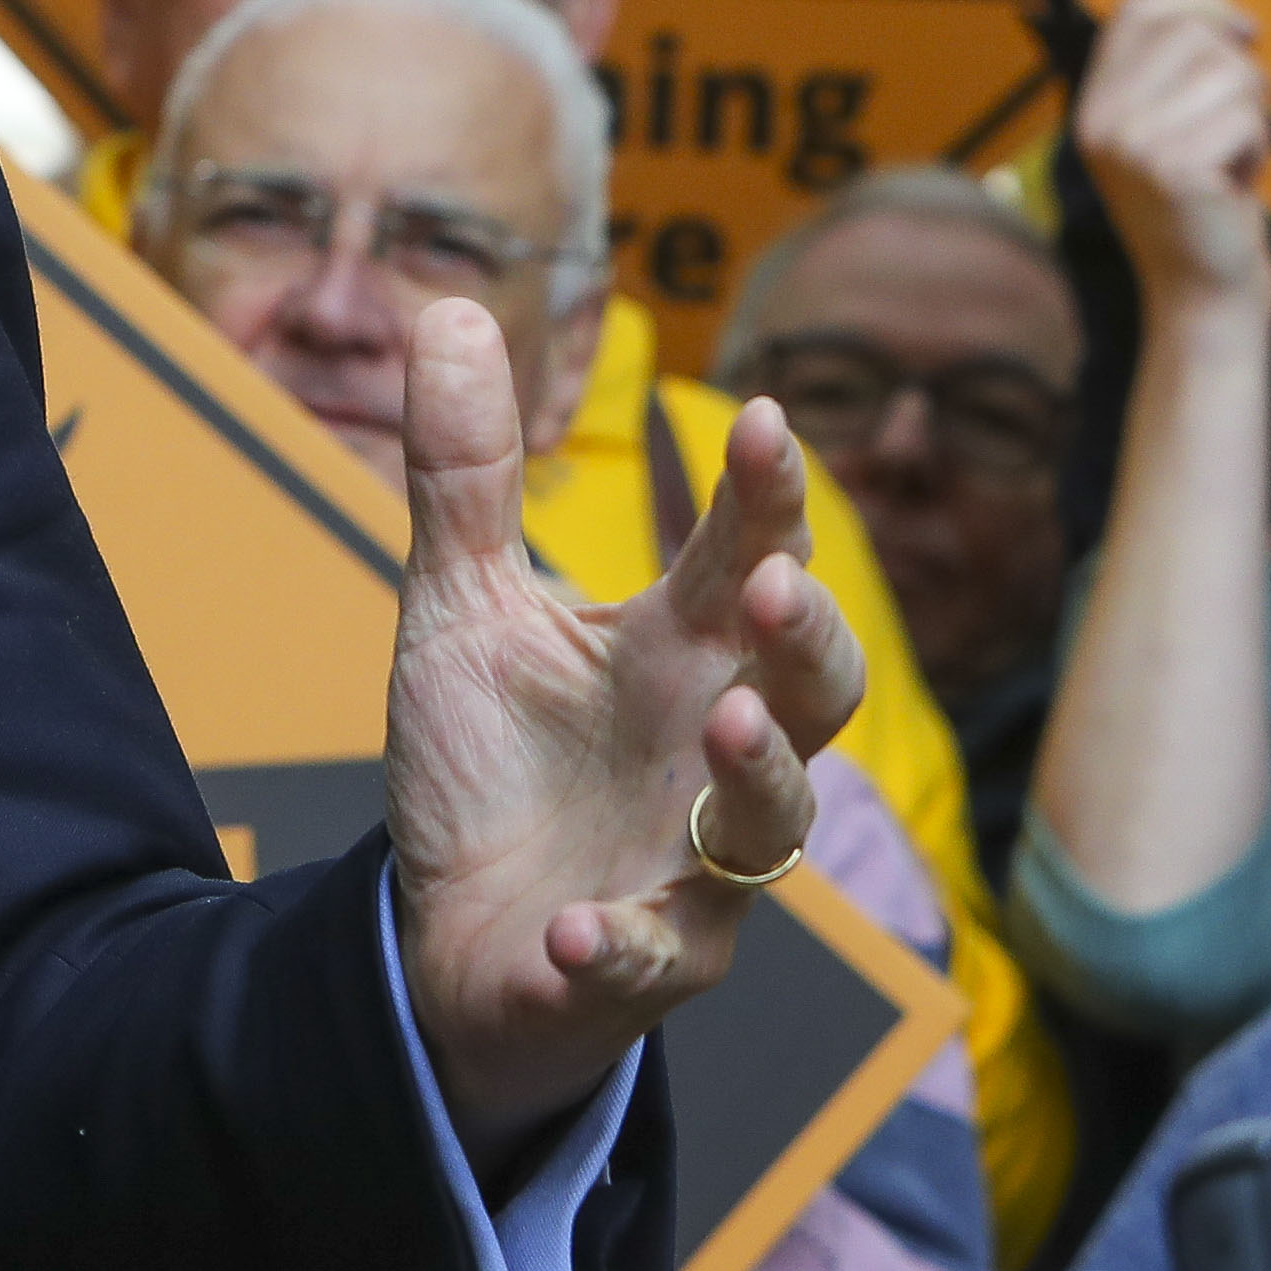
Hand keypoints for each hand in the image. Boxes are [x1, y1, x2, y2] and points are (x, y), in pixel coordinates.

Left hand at [385, 295, 862, 1155]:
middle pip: (818, 690)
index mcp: (679, 652)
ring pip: (772, 826)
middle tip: (778, 589)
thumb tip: (452, 309)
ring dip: (762, 779)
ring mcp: (693, 863)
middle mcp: (712, 750)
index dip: (768, 494)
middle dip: (814, 641)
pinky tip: (579, 925)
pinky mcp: (646, 961)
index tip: (761, 418)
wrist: (452, 930)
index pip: (751, 557)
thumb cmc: (493, 762)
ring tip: (726, 732)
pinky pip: (658, 958)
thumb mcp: (462, 607)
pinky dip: (624, 944)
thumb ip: (465, 475)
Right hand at [1077, 0, 1270, 329]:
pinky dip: (1260, 149)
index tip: (1243, 30)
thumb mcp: (1173, 135)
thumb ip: (1177, 77)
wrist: (1202, 298)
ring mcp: (1130, 144)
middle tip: (1238, 124)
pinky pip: (1248, 120)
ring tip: (1233, 160)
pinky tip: (1238, 186)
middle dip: (1240, 71)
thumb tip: (1228, 15)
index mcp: (1094, 105)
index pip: (1138, 10)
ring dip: (1255, 116)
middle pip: (1195, 34)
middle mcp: (1101, 120)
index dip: (1199, 1)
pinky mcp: (1172, 169)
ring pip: (1232, 74)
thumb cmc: (1206, 213)